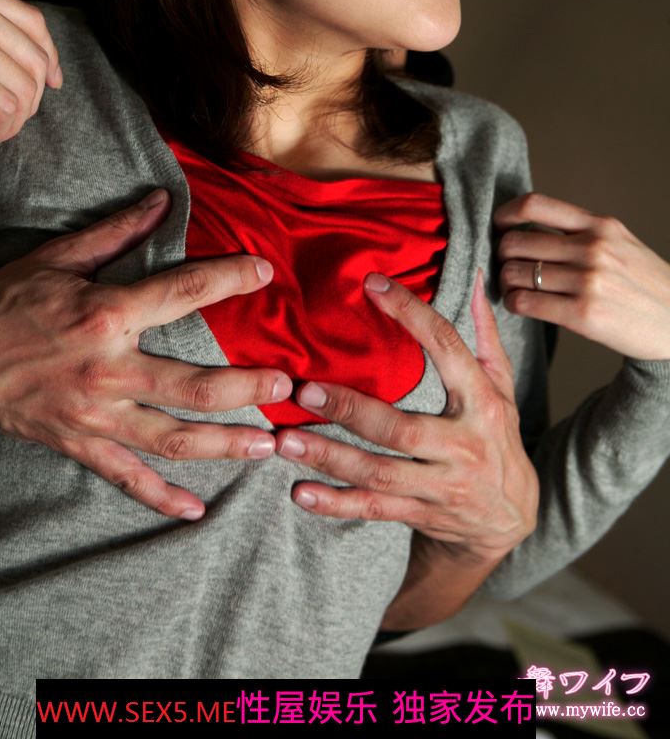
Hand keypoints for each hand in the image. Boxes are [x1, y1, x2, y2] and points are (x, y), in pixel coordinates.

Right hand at [0, 190, 291, 518]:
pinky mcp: (78, 444)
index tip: (264, 272)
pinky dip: (160, 497)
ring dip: (224, 445)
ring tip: (266, 446)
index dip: (229, 278)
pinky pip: (126, 478)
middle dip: (246, 388)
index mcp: (104, 314)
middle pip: (193, 385)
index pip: (182, 292)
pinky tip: (194, 510)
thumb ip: (114, 233)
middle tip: (286, 386)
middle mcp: (106, 369)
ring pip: (172, 438)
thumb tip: (161, 202)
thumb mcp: (54, 259)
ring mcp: (93, 414)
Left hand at [273, 271, 537, 563]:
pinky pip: (374, 509)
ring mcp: (442, 485)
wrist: (511, 519)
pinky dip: (336, 503)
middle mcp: (463, 445)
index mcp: (482, 402)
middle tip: (304, 392)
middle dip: (350, 410)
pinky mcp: (422, 513)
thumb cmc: (498, 438)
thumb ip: (483, 335)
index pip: (446, 348)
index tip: (372, 284)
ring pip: (379, 472)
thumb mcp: (502, 387)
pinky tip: (301, 493)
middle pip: (400, 428)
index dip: (410, 314)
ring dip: (330, 458)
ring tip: (286, 440)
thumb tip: (473, 279)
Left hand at [495, 192, 669, 360]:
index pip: (534, 204)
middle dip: (502, 256)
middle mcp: (592, 248)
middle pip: (515, 242)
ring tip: (515, 289)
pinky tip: (522, 306)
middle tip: (507, 267)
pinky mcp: (582, 314)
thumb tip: (528, 226)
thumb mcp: (619, 242)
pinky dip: (514, 304)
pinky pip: (524, 302)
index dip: (505, 215)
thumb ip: (580, 231)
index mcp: (600, 225)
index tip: (499, 227)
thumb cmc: (642, 284)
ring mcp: (588, 281)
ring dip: (506, 283)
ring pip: (514, 273)